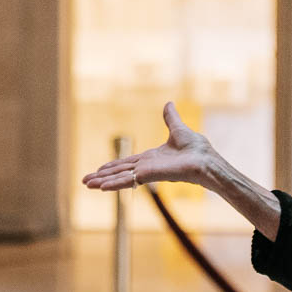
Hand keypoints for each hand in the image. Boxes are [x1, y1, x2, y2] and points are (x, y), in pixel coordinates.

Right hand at [82, 102, 217, 190]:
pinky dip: (114, 184)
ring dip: (103, 181)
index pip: (127, 163)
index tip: (99, 170)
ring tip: (87, 184)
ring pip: (120, 177)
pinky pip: (128, 180)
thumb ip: (170, 119)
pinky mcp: (149, 176)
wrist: (206, 161)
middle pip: (119, 172)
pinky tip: (101, 187)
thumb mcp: (179, 130)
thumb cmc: (197, 150)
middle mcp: (146, 167)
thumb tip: (169, 104)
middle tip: (85, 181)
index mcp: (151, 158)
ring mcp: (147, 173)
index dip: (112, 166)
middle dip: (102, 176)